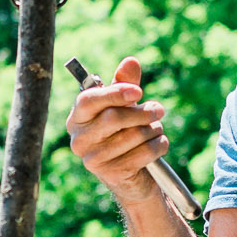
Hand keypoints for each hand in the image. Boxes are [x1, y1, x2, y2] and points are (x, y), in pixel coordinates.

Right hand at [66, 58, 169, 207]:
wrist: (129, 175)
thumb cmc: (123, 132)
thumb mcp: (123, 106)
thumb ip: (125, 83)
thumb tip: (131, 61)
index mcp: (77, 118)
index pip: (88, 100)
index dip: (115, 93)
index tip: (138, 92)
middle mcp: (79, 140)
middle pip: (113, 118)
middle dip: (142, 112)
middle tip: (159, 110)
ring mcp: (93, 159)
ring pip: (133, 136)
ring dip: (153, 129)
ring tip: (156, 129)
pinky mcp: (111, 174)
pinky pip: (143, 153)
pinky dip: (158, 146)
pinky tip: (158, 144)